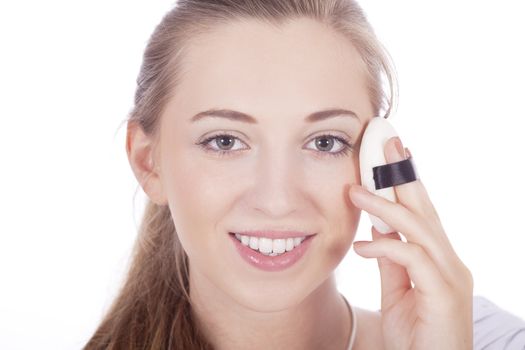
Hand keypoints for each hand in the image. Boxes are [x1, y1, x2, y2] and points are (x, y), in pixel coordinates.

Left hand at [349, 137, 473, 349]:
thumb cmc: (415, 333)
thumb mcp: (396, 290)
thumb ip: (391, 260)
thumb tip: (376, 232)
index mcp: (438, 259)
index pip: (420, 212)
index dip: (406, 182)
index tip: (390, 155)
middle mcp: (450, 262)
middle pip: (424, 209)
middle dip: (403, 175)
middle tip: (385, 143)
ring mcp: (451, 276)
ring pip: (418, 228)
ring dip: (385, 206)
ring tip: (356, 190)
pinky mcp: (444, 294)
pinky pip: (412, 259)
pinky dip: (386, 248)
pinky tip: (362, 246)